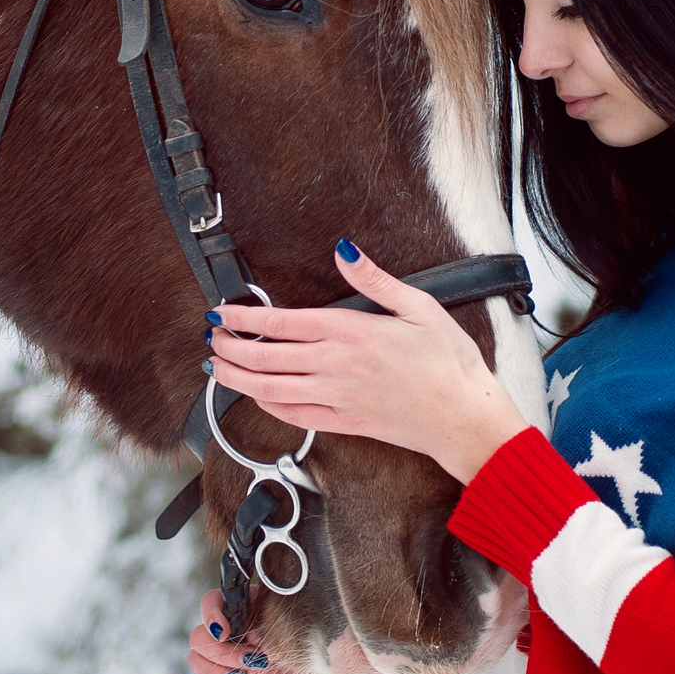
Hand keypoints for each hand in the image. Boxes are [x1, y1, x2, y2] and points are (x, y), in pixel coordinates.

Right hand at [156, 590, 330, 673]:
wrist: (340, 659)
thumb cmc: (323, 631)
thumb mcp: (297, 620)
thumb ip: (272, 617)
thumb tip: (258, 627)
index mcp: (246, 605)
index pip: (210, 604)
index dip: (213, 618)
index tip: (228, 632)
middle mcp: (235, 629)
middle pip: (200, 638)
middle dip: (224, 654)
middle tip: (255, 661)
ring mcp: (232, 656)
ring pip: (199, 662)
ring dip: (218, 672)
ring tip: (251, 673)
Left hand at [203, 240, 529, 483]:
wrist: (463, 416)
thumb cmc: (447, 362)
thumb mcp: (419, 306)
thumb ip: (375, 279)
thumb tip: (344, 250)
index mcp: (350, 333)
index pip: (281, 323)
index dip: (243, 318)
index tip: (221, 313)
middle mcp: (336, 367)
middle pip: (265, 358)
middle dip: (230, 348)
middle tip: (211, 338)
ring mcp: (337, 398)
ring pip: (271, 390)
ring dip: (237, 379)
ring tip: (217, 368)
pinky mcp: (344, 423)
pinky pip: (294, 416)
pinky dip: (268, 407)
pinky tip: (257, 397)